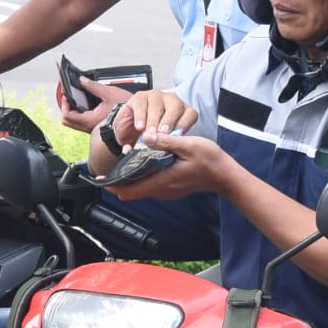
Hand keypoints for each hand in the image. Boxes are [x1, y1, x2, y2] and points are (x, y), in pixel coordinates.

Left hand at [58, 76, 133, 131]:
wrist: (137, 118)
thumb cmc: (125, 108)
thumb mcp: (109, 93)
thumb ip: (93, 86)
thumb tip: (82, 80)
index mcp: (90, 120)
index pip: (67, 115)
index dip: (64, 104)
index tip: (67, 94)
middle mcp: (89, 127)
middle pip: (67, 121)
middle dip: (65, 107)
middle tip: (69, 96)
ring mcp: (91, 128)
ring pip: (73, 122)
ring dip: (71, 110)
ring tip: (76, 98)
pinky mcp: (95, 126)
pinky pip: (80, 122)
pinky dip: (78, 113)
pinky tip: (84, 103)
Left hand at [106, 129, 233, 201]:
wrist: (226, 176)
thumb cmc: (210, 161)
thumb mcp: (189, 145)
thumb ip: (166, 141)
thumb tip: (145, 136)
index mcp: (163, 180)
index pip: (132, 190)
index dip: (115, 187)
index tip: (101, 181)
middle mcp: (163, 189)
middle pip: (134, 191)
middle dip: (119, 183)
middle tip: (105, 174)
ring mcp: (167, 191)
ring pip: (142, 190)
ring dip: (130, 181)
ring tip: (119, 169)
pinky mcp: (171, 188)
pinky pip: (150, 186)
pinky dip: (141, 180)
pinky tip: (139, 168)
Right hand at [107, 89, 196, 151]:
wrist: (128, 131)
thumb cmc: (150, 137)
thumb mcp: (161, 143)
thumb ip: (166, 146)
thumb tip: (168, 155)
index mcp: (182, 112)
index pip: (190, 114)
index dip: (185, 124)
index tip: (176, 136)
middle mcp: (171, 101)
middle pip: (175, 107)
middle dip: (169, 121)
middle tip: (161, 134)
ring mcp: (155, 97)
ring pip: (158, 105)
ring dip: (153, 120)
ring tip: (149, 134)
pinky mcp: (139, 97)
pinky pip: (142, 105)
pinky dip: (141, 117)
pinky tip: (140, 127)